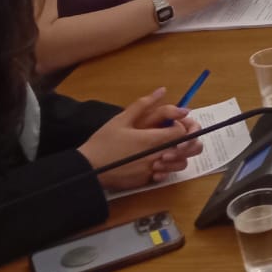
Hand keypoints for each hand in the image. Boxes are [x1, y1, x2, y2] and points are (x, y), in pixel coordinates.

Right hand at [78, 88, 204, 190]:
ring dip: (177, 156)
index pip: (181, 132)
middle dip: (184, 141)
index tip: (172, 124)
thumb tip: (162, 90)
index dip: (181, 126)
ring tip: (165, 149)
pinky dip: (164, 168)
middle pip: (185, 148)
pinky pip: (164, 175)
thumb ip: (144, 104)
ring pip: (179, 164)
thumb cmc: (103, 142)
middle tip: (174, 136)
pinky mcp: (144, 181)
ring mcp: (151, 171)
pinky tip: (154, 162)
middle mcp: (156, 156)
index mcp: (152, 139)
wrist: (86, 169)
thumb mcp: (121, 119)